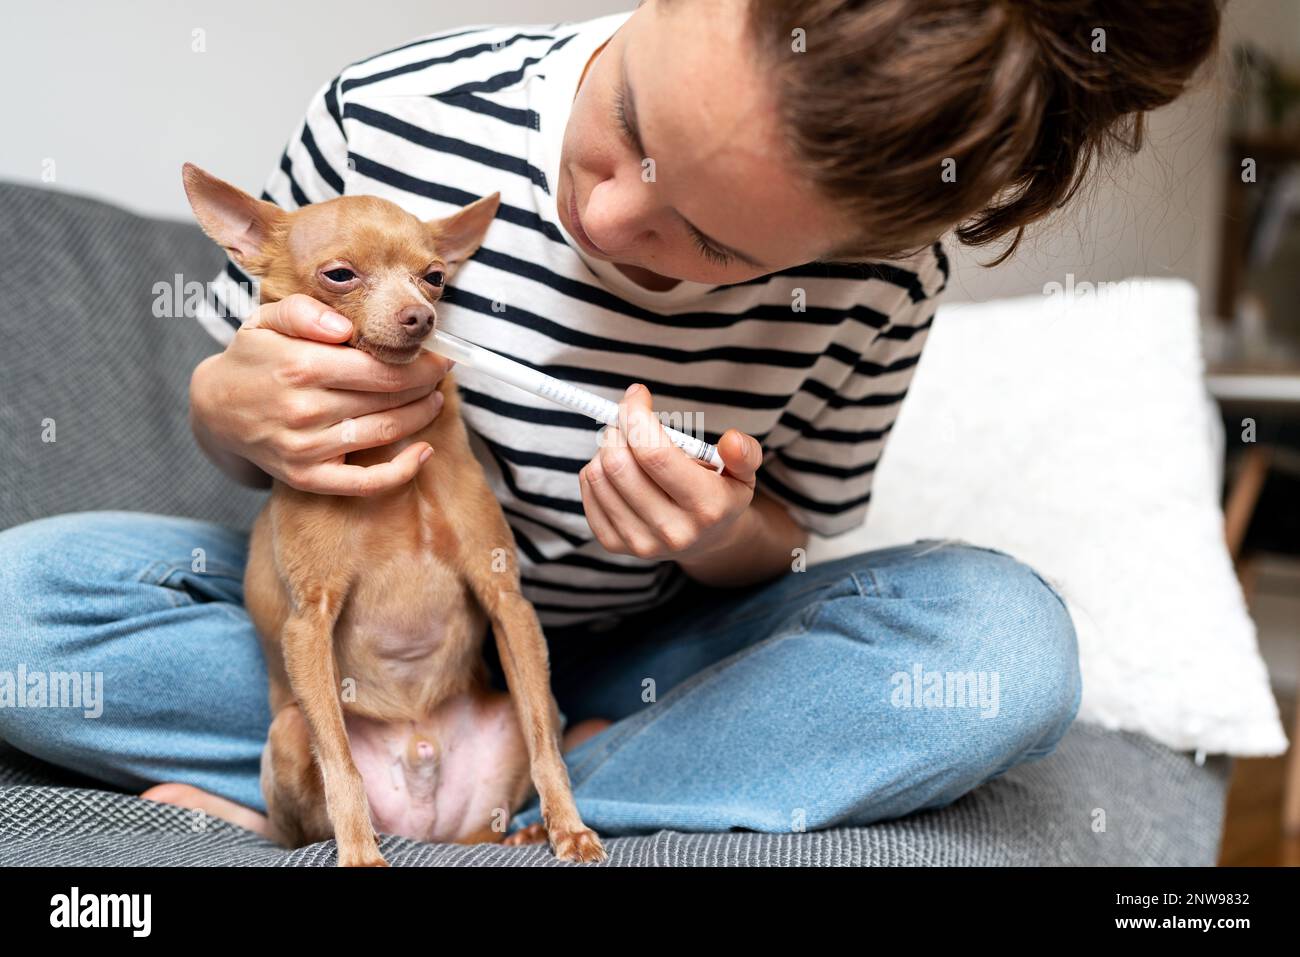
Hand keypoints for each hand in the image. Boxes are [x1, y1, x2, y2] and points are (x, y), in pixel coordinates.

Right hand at [189, 294, 452, 494]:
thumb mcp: (265, 320)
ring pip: (384, 433)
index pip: (379, 366)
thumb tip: (345, 328)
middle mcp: (305, 410)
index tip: (440, 355)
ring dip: (420, 416)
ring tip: (434, 400)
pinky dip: (401, 471)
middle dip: (424, 384)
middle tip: (441, 373)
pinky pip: (365, 483)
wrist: (214, 410)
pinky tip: (423, 452)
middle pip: (388, 397)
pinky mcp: (307, 477)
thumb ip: (304, 312)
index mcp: (300, 367)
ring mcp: (306, 448)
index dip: (418, 362)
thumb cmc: (252, 358)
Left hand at [578, 383, 763, 561]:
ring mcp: (639, 542)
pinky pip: (588, 492)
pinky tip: (619, 469)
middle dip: (618, 429)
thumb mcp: (744, 472)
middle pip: (619, 464)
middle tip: (629, 420)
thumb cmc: (721, 493)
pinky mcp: (614, 545)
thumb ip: (745, 453)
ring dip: (606, 448)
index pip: (654, 454)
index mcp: (706, 507)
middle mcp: (672, 531)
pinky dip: (596, 469)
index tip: (636, 395)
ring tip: (627, 446)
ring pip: (598, 476)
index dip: (635, 415)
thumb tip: (732, 440)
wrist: (705, 540)